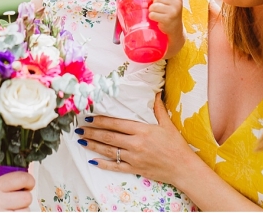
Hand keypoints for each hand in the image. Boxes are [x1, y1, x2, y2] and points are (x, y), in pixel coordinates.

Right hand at [0, 172, 34, 211]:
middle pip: (27, 197)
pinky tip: (8, 212)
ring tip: (10, 209)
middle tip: (17, 198)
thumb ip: (5, 179)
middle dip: (24, 198)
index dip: (29, 181)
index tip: (28, 183)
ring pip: (26, 211)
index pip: (22, 178)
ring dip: (21, 210)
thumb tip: (25, 173)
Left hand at [77, 93, 195, 185]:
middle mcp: (135, 144)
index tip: (89, 118)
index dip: (101, 121)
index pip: (116, 123)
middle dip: (92, 132)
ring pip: (109, 150)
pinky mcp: (134, 169)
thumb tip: (155, 93)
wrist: (183, 168)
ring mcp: (133, 158)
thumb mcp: (167, 124)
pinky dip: (103, 164)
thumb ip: (158, 108)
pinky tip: (93, 160)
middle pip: (109, 136)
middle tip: (79, 129)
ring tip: (82, 141)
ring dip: (94, 145)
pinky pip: (115, 167)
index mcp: (142, 130)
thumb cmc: (176, 145)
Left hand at [146, 0, 183, 57]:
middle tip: (158, 10)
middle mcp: (177, 3)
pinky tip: (157, 19)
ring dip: (152, 11)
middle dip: (154, 4)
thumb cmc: (170, 15)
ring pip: (154, 6)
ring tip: (158, 15)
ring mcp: (173, 11)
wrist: (175, 30)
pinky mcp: (168, 19)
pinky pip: (152, 14)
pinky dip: (152, 17)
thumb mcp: (167, 5)